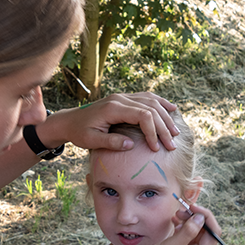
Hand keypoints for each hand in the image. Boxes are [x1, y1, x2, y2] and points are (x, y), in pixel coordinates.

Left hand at [41, 92, 178, 151]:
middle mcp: (120, 99)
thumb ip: (110, 143)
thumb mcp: (91, 141)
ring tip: (175, 132)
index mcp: (113, 108)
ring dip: (166, 116)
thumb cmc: (79, 132)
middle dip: (164, 127)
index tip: (156, 148)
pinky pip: (146, 97)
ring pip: (151, 101)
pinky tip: (172, 109)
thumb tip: (131, 145)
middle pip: (150, 108)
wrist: (70, 121)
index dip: (153, 131)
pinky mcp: (124, 99)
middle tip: (172, 144)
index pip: (142, 115)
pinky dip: (160, 103)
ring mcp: (123, 97)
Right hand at [127, 204, 218, 244]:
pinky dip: (182, 228)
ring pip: (195, 234)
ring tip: (176, 215)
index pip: (213, 234)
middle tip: (180, 210)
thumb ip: (187, 232)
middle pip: (206, 233)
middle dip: (196, 218)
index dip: (206, 218)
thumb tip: (201, 218)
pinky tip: (174, 223)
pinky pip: (186, 238)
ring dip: (188, 222)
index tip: (193, 207)